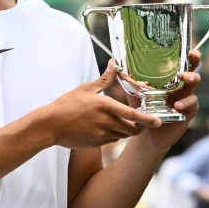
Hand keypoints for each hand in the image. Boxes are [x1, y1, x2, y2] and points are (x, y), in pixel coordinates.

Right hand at [41, 62, 162, 149]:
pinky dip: (112, 135)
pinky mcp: (96, 143)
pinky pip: (111, 140)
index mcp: (106, 106)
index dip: (148, 119)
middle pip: (132, 129)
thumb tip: (114, 63)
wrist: (50, 125)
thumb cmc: (66, 105)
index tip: (158, 122)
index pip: (133, 114)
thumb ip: (104, 78)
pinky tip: (102, 127)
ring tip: (115, 121)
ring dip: (124, 130)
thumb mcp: (86, 89)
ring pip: (122, 135)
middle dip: (138, 126)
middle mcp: (107, 122)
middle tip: (138, 121)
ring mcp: (101, 134)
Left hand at [136, 50, 201, 149]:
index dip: (184, 54)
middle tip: (192, 56)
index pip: (178, 63)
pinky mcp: (189, 111)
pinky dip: (186, 102)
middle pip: (192, 69)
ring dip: (191, 78)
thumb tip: (114, 62)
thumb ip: (128, 79)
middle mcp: (180, 86)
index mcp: (169, 79)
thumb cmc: (142, 110)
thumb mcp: (134, 93)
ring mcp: (186, 97)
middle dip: (194, 61)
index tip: (186, 46)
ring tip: (184, 78)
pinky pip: (192, 103)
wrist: (147, 132)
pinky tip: (177, 105)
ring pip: (194, 84)